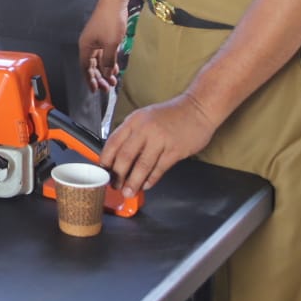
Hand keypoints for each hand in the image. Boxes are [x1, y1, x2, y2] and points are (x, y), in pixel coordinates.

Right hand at [77, 1, 125, 91]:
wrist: (114, 3)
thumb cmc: (110, 22)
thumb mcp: (112, 44)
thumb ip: (108, 60)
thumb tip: (106, 73)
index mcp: (86, 46)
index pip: (86, 67)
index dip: (90, 79)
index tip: (95, 90)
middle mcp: (88, 44)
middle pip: (91, 65)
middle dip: (99, 77)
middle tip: (107, 87)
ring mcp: (95, 40)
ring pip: (98, 60)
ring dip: (105, 71)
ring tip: (113, 80)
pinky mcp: (102, 37)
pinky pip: (104, 54)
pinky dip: (108, 62)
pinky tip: (114, 68)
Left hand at [100, 92, 217, 196]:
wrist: (198, 108)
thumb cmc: (171, 114)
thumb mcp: (145, 117)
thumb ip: (132, 133)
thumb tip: (118, 154)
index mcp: (134, 121)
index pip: (113, 142)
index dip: (105, 159)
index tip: (102, 170)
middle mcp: (145, 129)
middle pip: (125, 156)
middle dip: (118, 174)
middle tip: (114, 185)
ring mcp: (160, 140)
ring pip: (142, 165)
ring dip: (133, 182)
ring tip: (128, 191)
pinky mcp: (175, 150)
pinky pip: (159, 169)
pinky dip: (151, 179)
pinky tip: (146, 185)